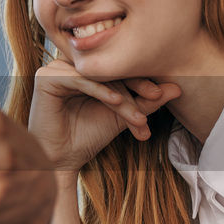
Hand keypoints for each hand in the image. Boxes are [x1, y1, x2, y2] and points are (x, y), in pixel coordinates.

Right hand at [28, 59, 181, 173]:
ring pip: (98, 76)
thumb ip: (146, 102)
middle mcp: (71, 63)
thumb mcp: (123, 117)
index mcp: (87, 68)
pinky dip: (99, 90)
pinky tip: (116, 102)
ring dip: (120, 96)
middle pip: (109, 69)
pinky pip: (79, 79)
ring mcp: (56, 67)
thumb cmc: (87, 137)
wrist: (61, 160)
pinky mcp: (46, 77)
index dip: (141, 78)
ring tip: (136, 116)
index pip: (118, 66)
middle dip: (134, 87)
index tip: (162, 94)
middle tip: (155, 99)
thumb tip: (178, 89)